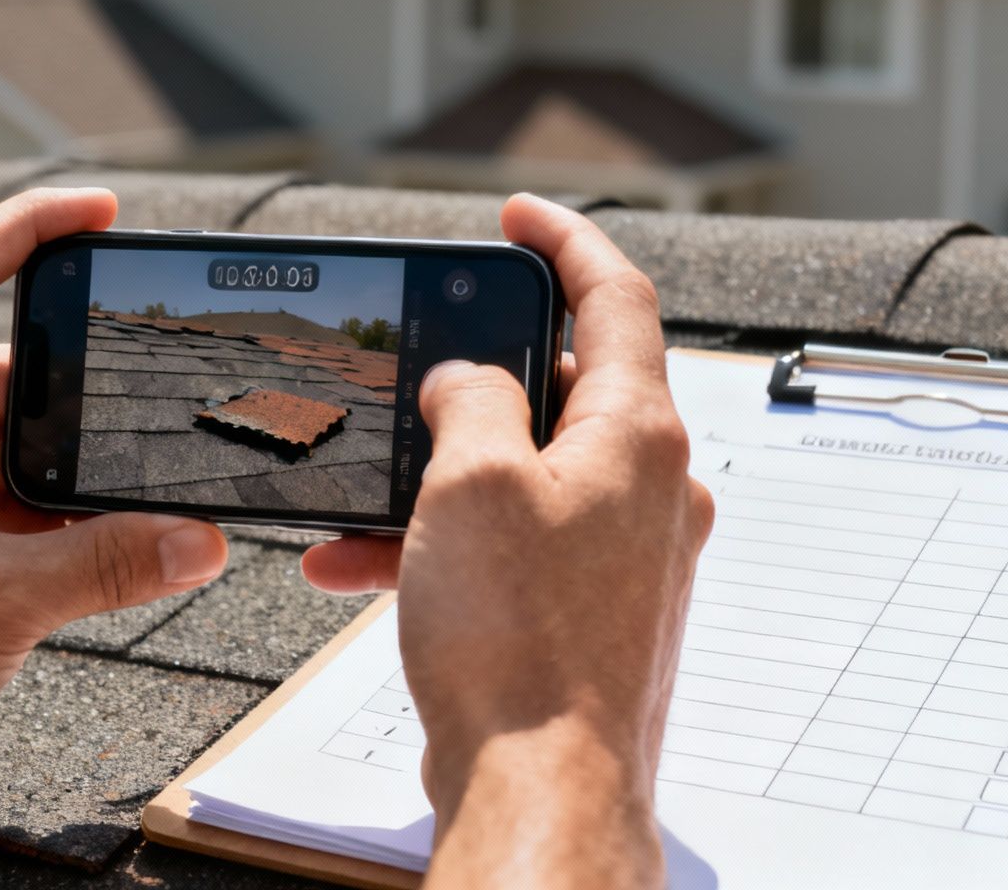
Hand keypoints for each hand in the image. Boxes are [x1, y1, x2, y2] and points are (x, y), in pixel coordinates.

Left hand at [0, 189, 230, 888]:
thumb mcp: (4, 604)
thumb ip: (114, 563)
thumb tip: (203, 542)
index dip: (34, 222)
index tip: (101, 210)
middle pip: (3, 368)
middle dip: (77, 404)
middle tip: (146, 430)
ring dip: (56, 475)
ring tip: (116, 515)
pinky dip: (31, 511)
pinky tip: (79, 554)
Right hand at [303, 194, 712, 887]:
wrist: (540, 792)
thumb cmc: (521, 647)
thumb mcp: (470, 481)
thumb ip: (468, 397)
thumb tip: (465, 380)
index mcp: (638, 434)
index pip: (616, 294)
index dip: (563, 238)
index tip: (517, 215)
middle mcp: (649, 488)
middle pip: (567, 384)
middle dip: (475, 376)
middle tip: (416, 368)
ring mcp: (625, 553)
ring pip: (523, 475)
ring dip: (438, 477)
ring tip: (360, 497)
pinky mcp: (590, 612)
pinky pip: (511, 546)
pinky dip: (443, 544)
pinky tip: (359, 566)